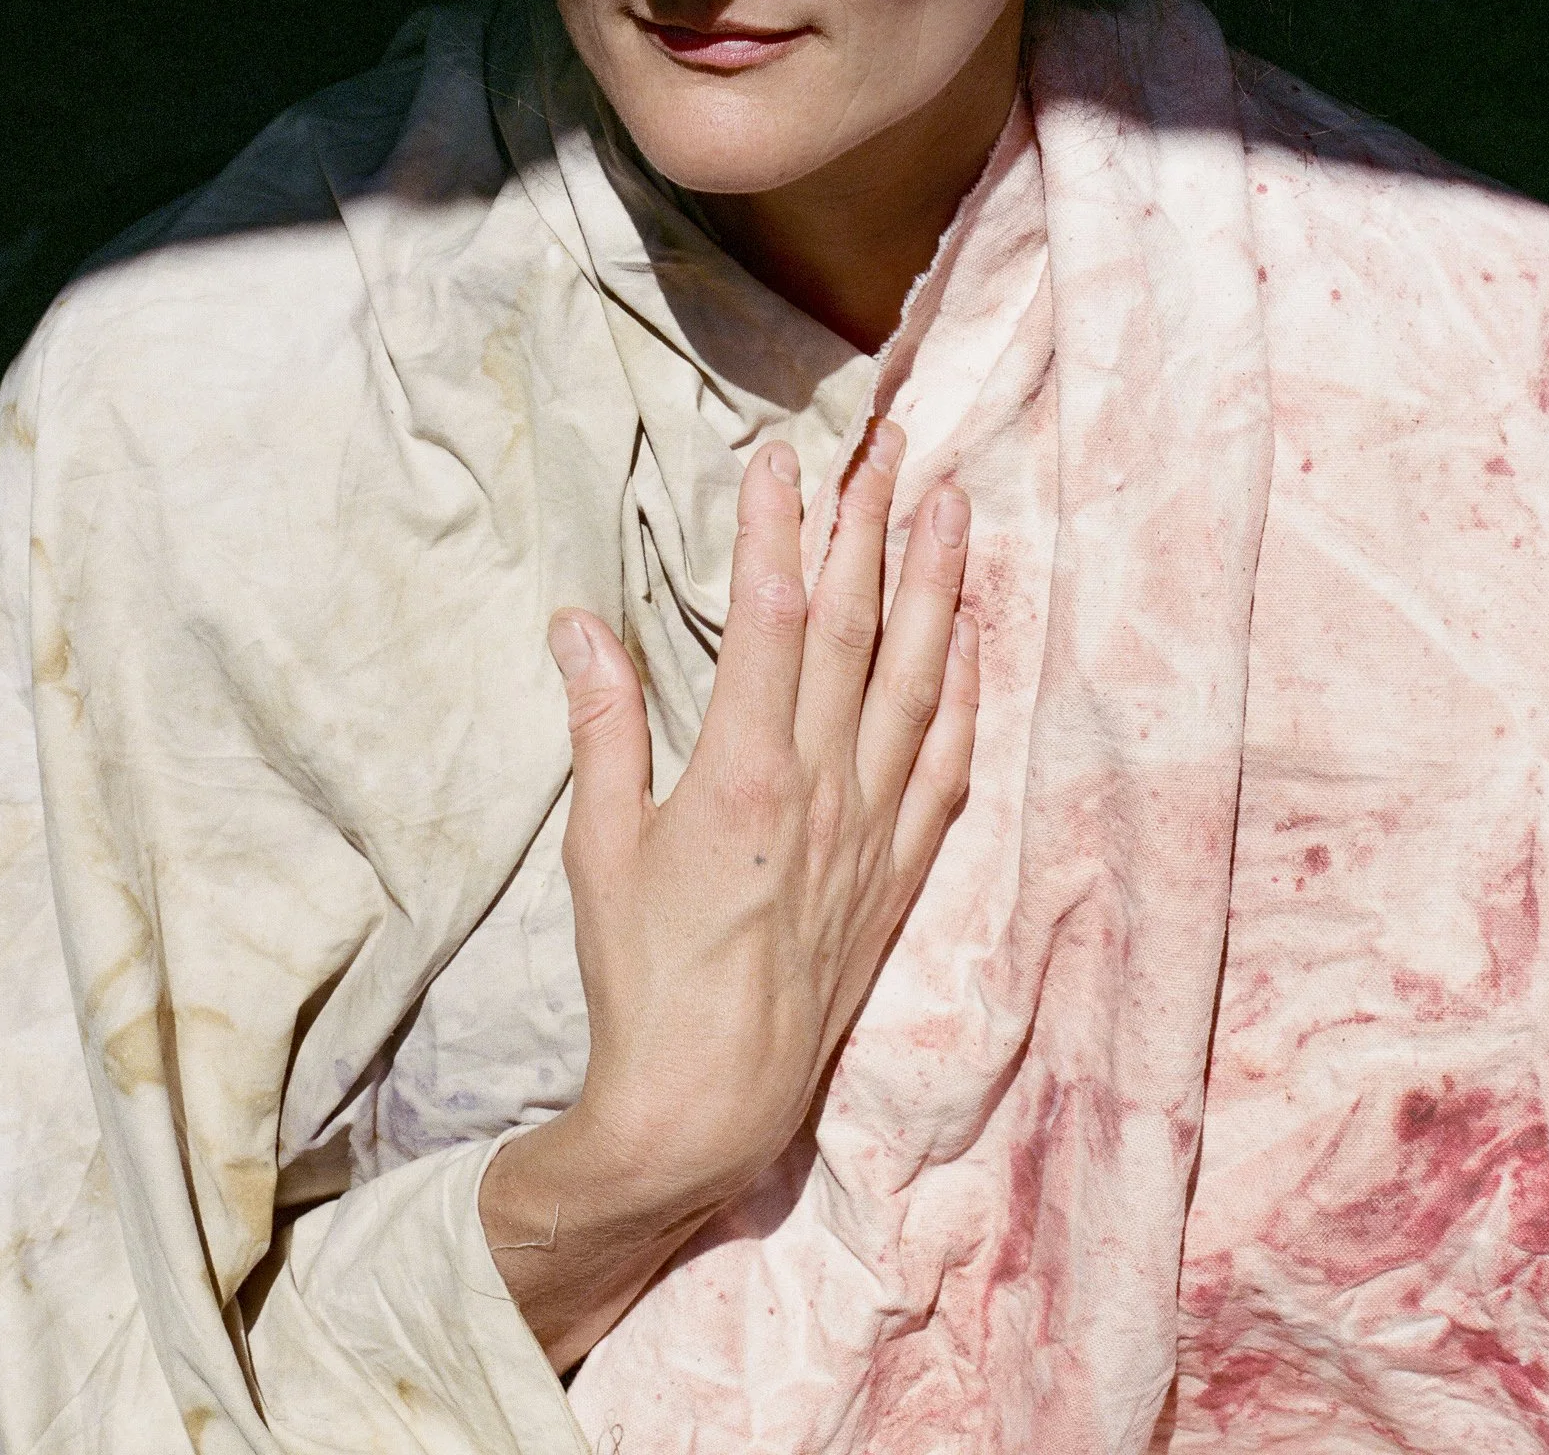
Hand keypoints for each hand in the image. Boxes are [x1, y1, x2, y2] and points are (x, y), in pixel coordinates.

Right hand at [479, 419, 976, 1367]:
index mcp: (744, 770)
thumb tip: (577, 624)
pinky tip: (971, 639)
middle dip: (870, 525)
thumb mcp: (600, 848)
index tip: (781, 458)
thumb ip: (602, 726)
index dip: (777, 529)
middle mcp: (824, 785)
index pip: (771, 616)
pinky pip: (945, 762)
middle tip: (888, 443)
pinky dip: (962, 691)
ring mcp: (872, 826)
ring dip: (938, 585)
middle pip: (858, 626)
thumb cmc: (640, 977)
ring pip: (918, 678)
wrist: (706, 1105)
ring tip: (952, 506)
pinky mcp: (897, 870)